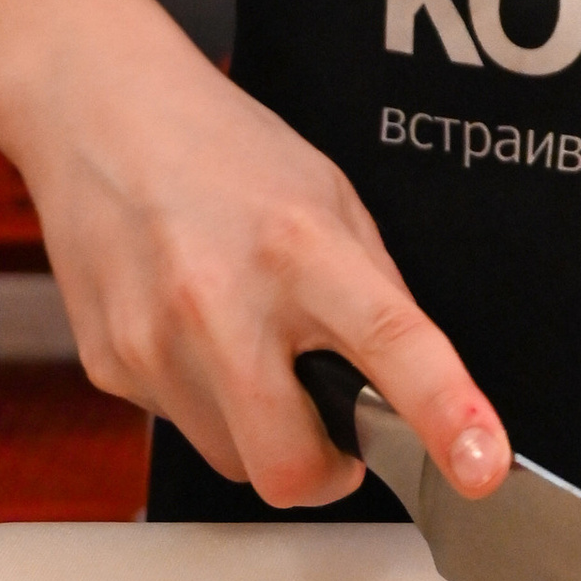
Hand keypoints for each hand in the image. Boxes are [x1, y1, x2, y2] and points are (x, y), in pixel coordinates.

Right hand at [17, 20, 509, 511]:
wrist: (100, 113)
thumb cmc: (221, 150)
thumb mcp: (327, 197)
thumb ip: (374, 294)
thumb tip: (412, 390)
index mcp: (301, 245)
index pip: (390, 342)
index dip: (445, 413)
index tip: (481, 464)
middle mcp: (222, 299)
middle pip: (290, 465)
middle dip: (323, 467)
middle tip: (330, 422)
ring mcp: (154, 340)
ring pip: (234, 460)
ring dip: (258, 430)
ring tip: (246, 344)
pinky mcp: (110, 366)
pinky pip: (182, 426)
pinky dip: (204, 400)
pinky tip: (192, 331)